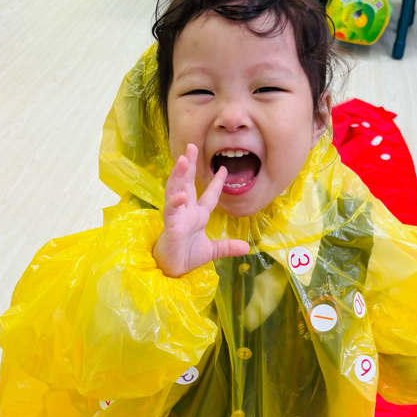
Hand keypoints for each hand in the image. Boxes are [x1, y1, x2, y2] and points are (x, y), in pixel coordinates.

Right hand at [153, 143, 249, 277]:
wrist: (173, 270)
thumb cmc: (186, 256)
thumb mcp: (211, 251)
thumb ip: (227, 247)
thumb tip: (246, 248)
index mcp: (197, 215)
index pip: (207, 195)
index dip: (215, 182)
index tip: (224, 169)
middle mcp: (186, 211)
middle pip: (187, 183)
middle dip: (188, 165)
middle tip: (191, 146)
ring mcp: (177, 216)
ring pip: (175, 190)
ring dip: (178, 175)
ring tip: (182, 159)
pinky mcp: (170, 225)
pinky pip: (171, 210)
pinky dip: (175, 202)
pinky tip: (181, 195)